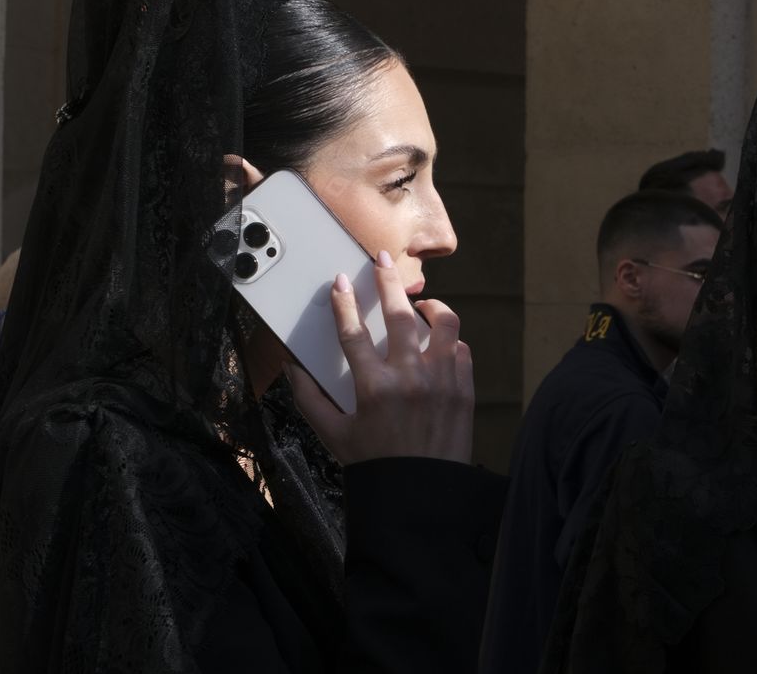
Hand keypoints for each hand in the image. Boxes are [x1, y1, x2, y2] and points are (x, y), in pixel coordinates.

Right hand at [287, 250, 474, 464]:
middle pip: (399, 313)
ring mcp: (442, 381)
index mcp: (373, 388)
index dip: (344, 303)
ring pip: (444, 323)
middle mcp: (409, 378)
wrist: (420, 495)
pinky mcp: (464, 390)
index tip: (340, 282)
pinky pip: (461, 350)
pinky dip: (449, 342)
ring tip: (421, 303)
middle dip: (388, 280)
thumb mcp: (333, 435)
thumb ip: (309, 399)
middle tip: (383, 261)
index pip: (353, 332)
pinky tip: (438, 344)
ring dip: (432, 307)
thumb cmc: (374, 466)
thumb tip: (291, 368)